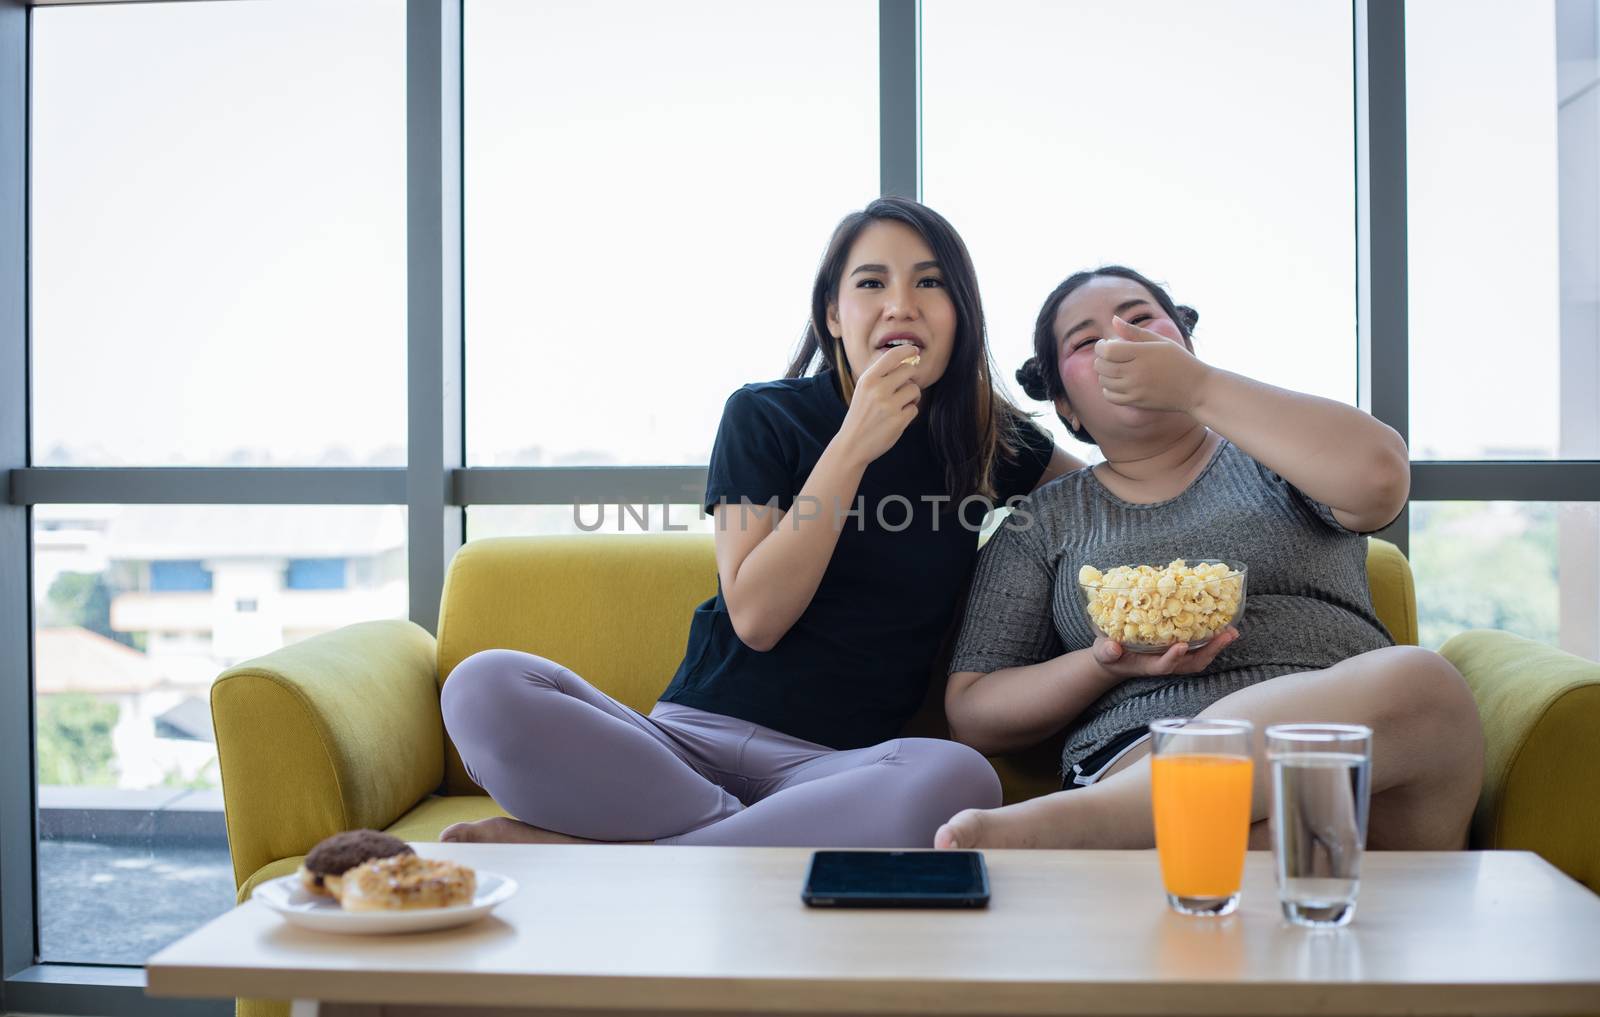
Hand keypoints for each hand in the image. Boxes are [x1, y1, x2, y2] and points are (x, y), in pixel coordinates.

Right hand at [835, 345, 921, 465]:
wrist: (852, 444)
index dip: (907, 350)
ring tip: (898, 406)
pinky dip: (909, 413)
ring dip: (911, 397)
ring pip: (915, 390)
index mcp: (868, 379)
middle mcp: (878, 389)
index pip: (892, 356)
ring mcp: (888, 405)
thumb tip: (907, 359)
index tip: (914, 350)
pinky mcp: (898, 421)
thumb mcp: (864, 390)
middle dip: (910, 379)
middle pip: (909, 371)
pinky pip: (915, 409)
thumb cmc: (861, 415)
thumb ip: (881, 375)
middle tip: (902, 389)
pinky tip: (896, 419)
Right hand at [1090, 626, 1238, 681]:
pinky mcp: (1179, 651)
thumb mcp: (1104, 652)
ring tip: (1231, 631)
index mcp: (1149, 665)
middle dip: (1210, 651)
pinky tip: (1222, 626)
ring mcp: (1175, 659)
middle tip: (1226, 635)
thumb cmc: (1110, 655)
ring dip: (1217, 646)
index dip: (1173, 657)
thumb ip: (1107, 651)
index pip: (1164, 665)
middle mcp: (1166, 664)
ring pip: (1200, 657)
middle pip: (1192, 663)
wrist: (1115, 658)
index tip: (1182, 645)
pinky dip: (1212, 640)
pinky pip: (1199, 648)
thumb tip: (1112, 648)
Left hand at [1093, 315, 1212, 412]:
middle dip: (1100, 359)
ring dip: (1104, 374)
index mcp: (1143, 353)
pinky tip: (1116, 383)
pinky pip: (1111, 397)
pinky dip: (1108, 389)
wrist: (1197, 389)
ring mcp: (1136, 389)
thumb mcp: (1160, 342)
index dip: (1100, 346)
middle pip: (1102, 366)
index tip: (1105, 343)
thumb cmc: (1180, 361)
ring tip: (1113, 368)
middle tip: (1108, 355)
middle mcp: (1137, 372)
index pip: (1107, 350)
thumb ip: (1134, 331)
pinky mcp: (1137, 402)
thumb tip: (1114, 319)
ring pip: (1104, 381)